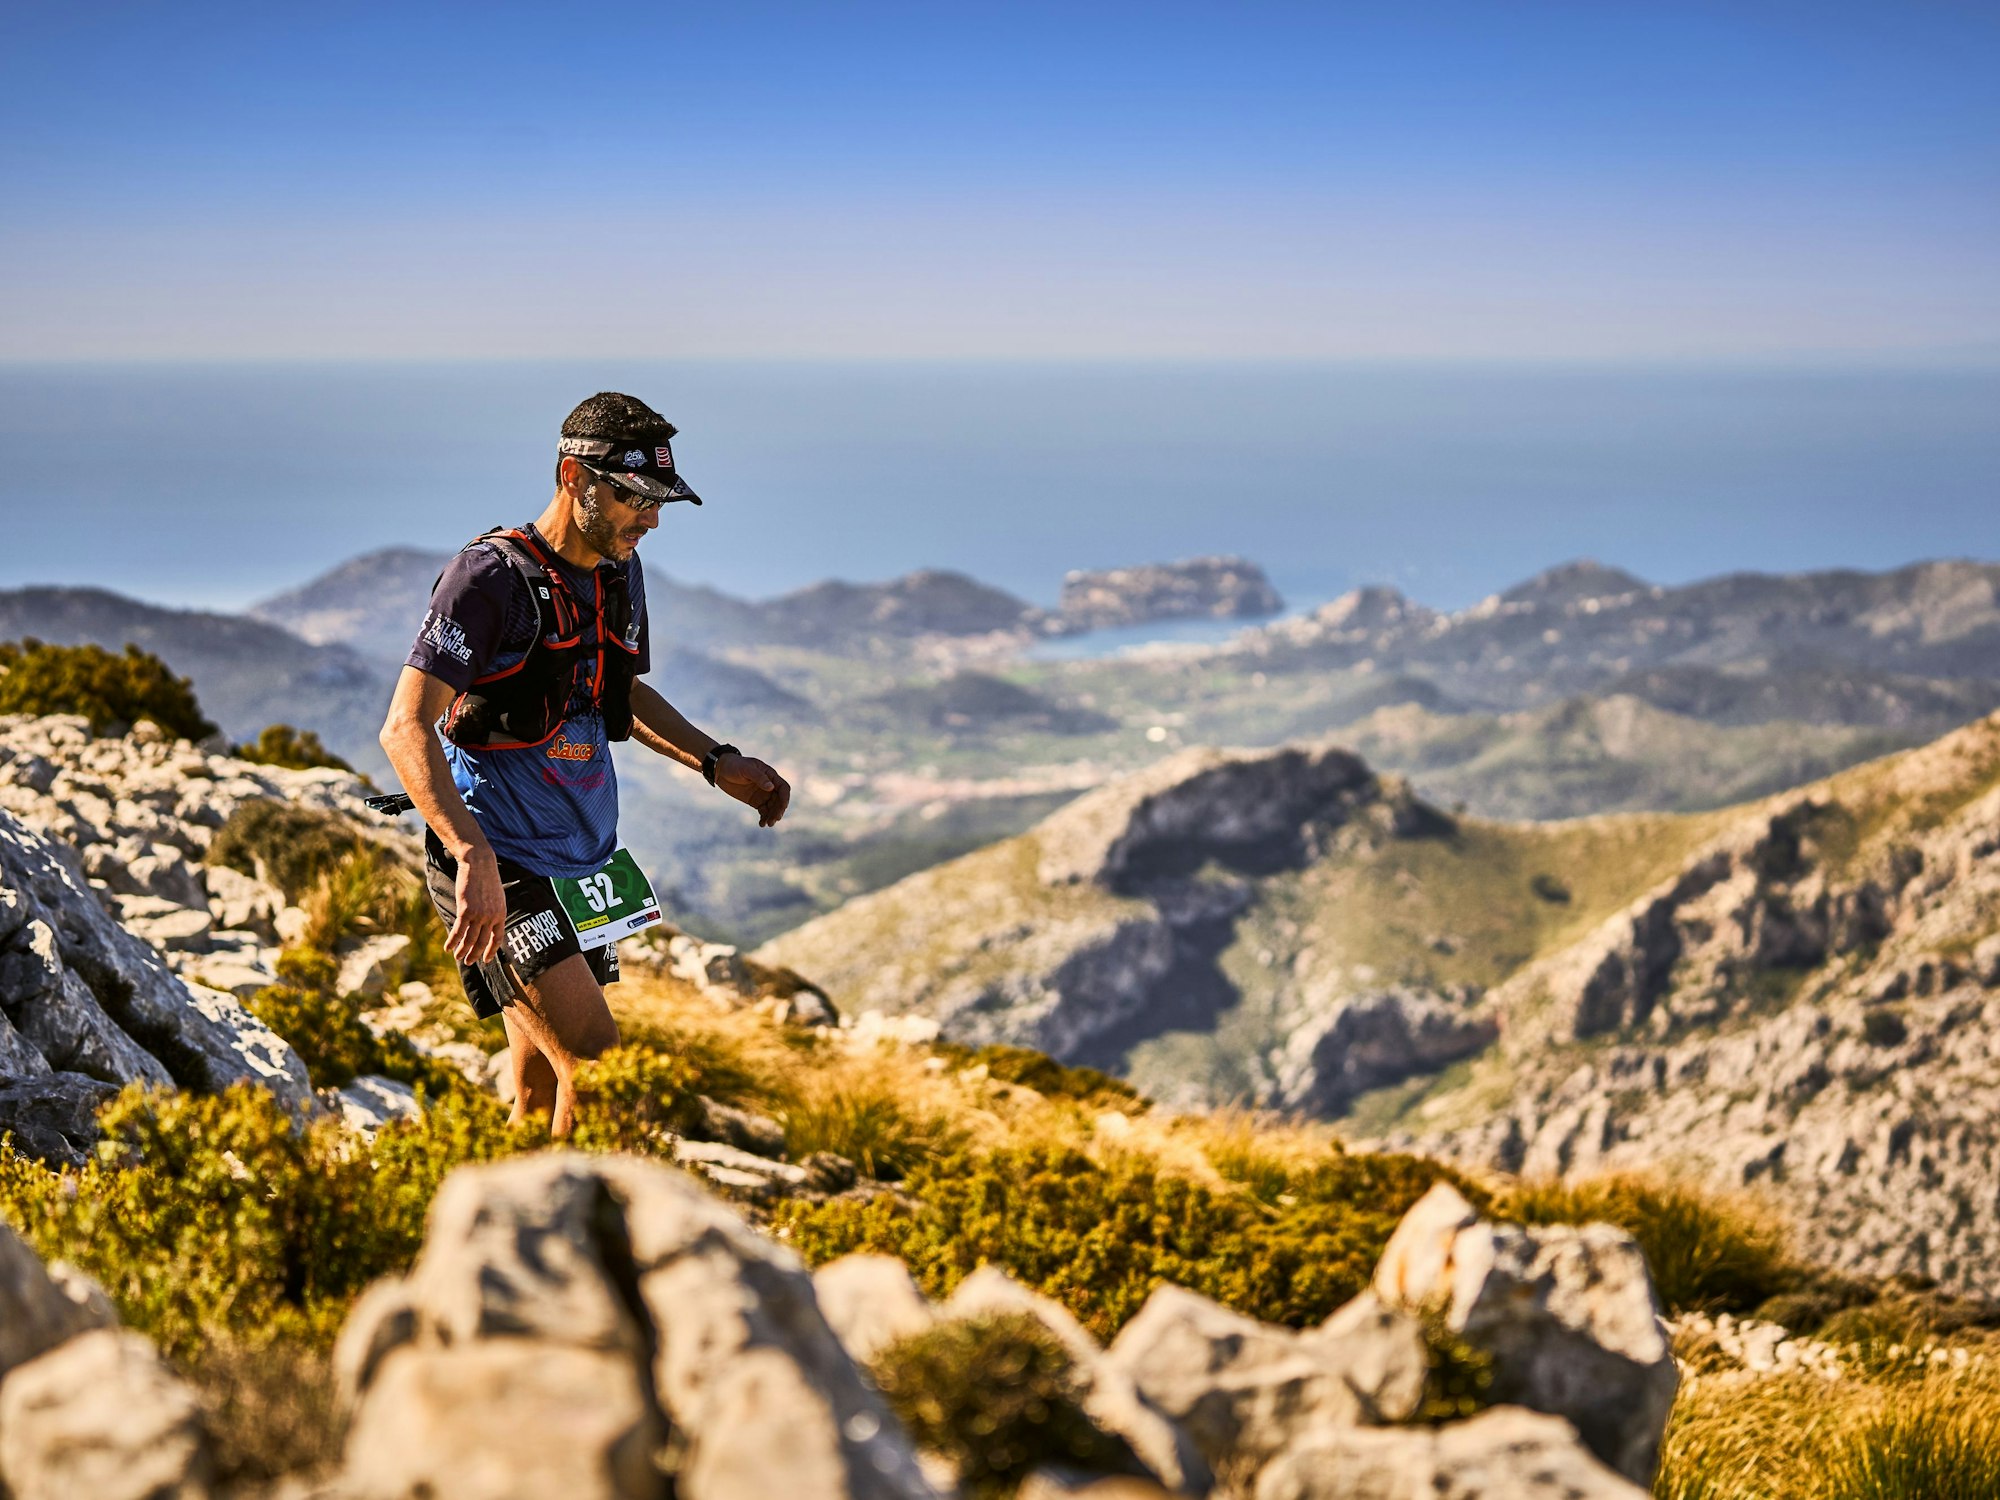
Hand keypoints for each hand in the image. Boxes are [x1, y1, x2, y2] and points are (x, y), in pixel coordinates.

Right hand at [447, 847, 506, 963]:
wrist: (479, 864)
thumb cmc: (486, 879)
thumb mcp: (496, 897)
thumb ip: (494, 911)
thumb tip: (488, 924)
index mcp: (501, 914)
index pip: (497, 938)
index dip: (491, 951)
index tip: (486, 960)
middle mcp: (491, 917)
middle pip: (482, 942)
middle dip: (475, 955)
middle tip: (468, 962)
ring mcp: (479, 915)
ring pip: (470, 940)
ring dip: (462, 951)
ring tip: (457, 957)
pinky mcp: (466, 910)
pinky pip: (459, 931)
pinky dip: (452, 942)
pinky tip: (447, 948)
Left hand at [715, 753, 790, 826]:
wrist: (721, 770)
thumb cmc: (734, 765)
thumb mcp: (746, 769)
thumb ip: (759, 778)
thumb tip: (771, 788)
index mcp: (770, 775)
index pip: (783, 788)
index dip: (785, 798)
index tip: (783, 807)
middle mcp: (769, 786)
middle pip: (779, 800)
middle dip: (778, 810)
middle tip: (774, 819)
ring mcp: (762, 794)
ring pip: (772, 808)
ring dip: (772, 816)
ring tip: (768, 824)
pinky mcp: (755, 801)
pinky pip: (763, 811)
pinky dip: (764, 818)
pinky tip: (762, 824)